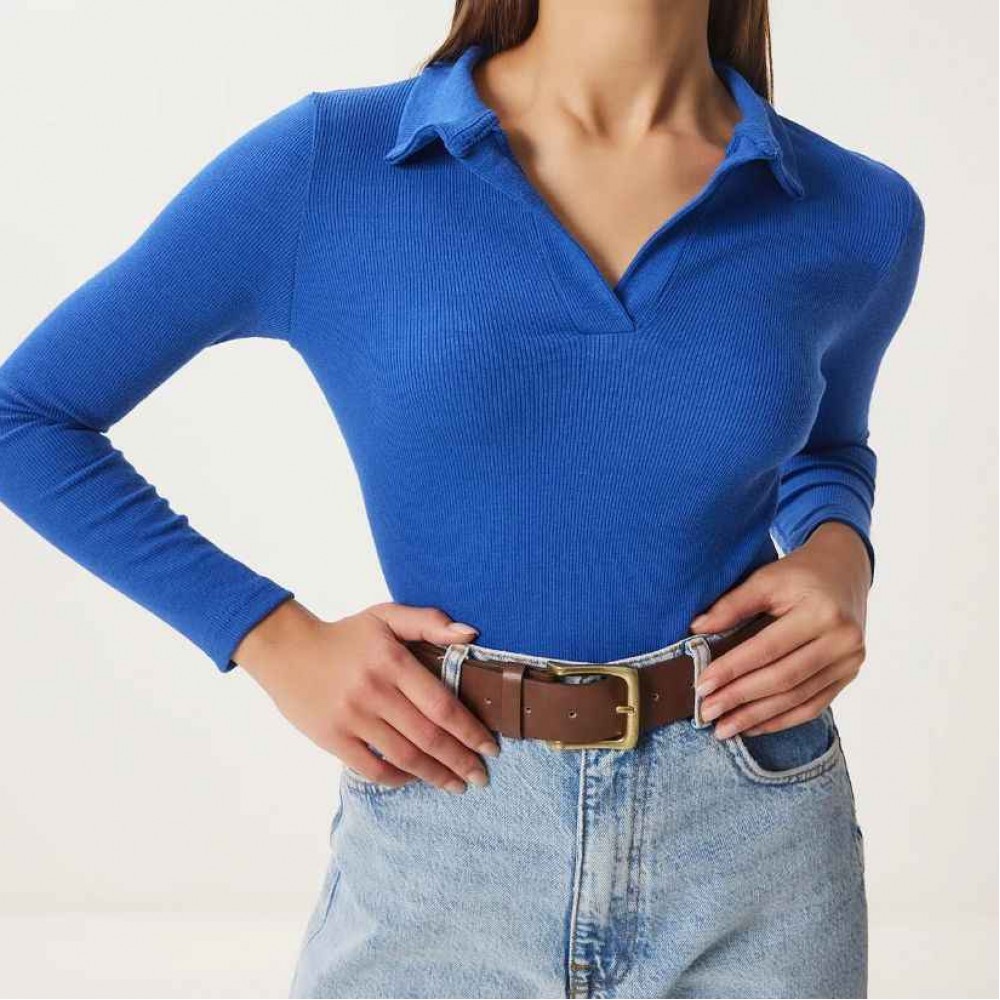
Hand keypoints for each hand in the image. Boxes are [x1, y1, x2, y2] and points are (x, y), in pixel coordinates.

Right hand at [234, 599, 498, 791]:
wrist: (286, 650)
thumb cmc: (345, 635)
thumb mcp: (386, 616)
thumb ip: (429, 622)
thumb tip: (470, 635)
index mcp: (392, 661)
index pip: (441, 705)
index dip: (470, 730)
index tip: (491, 746)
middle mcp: (374, 691)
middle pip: (428, 736)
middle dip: (460, 760)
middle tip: (481, 777)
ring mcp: (351, 717)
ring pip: (404, 756)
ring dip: (435, 774)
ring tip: (457, 784)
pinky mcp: (331, 737)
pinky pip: (372, 767)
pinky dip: (397, 778)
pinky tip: (414, 778)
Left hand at [690, 522, 870, 738]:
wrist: (845, 571)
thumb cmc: (799, 574)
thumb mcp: (766, 579)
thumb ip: (732, 605)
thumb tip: (696, 629)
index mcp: (821, 611)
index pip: (767, 649)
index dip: (732, 669)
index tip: (702, 686)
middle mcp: (843, 639)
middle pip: (783, 679)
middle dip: (740, 698)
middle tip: (708, 712)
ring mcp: (850, 661)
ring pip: (798, 698)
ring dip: (758, 717)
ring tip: (725, 728)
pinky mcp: (849, 674)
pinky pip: (814, 705)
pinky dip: (782, 720)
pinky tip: (754, 726)